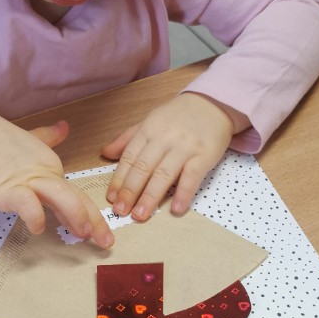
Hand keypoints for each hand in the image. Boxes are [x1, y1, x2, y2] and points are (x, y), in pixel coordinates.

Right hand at [0, 106, 113, 246]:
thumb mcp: (30, 139)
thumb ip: (49, 136)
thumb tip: (64, 126)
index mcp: (52, 168)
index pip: (77, 194)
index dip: (92, 214)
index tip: (101, 232)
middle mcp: (45, 174)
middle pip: (76, 198)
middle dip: (94, 221)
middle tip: (106, 242)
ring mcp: (28, 181)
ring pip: (61, 196)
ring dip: (75, 215)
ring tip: (83, 233)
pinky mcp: (9, 189)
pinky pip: (28, 204)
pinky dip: (35, 217)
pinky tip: (38, 228)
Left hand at [102, 93, 242, 219]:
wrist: (213, 103)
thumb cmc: (179, 115)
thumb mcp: (150, 121)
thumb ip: (128, 138)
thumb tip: (105, 153)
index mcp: (148, 130)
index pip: (129, 158)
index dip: (119, 179)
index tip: (111, 198)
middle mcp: (164, 138)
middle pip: (143, 168)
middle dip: (130, 191)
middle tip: (121, 211)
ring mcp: (185, 147)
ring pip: (164, 174)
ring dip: (150, 197)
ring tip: (140, 215)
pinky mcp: (204, 155)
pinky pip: (192, 177)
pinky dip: (183, 193)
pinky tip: (175, 209)